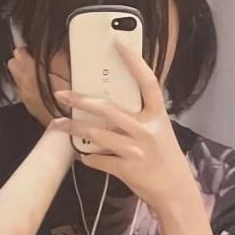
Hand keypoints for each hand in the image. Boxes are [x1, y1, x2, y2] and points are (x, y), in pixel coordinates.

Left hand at [7, 47, 69, 127]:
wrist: (66, 127)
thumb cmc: (70, 101)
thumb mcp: (68, 74)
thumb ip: (58, 59)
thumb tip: (52, 50)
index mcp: (31, 75)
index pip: (19, 54)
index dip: (28, 49)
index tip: (35, 49)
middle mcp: (23, 85)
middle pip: (13, 65)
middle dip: (22, 60)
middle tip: (35, 59)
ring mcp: (24, 96)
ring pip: (15, 77)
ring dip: (24, 72)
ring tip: (38, 72)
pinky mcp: (27, 104)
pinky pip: (21, 88)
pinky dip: (26, 84)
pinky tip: (39, 85)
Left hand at [56, 40, 197, 215]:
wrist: (176, 192)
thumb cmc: (165, 158)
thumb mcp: (159, 131)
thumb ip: (139, 117)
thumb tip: (108, 104)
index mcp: (158, 115)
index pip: (147, 81)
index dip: (133, 61)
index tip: (117, 42)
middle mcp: (147, 130)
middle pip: (108, 109)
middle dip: (81, 100)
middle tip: (61, 94)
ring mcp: (136, 150)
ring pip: (96, 135)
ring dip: (74, 129)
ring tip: (59, 124)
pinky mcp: (126, 169)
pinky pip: (98, 159)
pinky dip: (86, 157)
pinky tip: (82, 154)